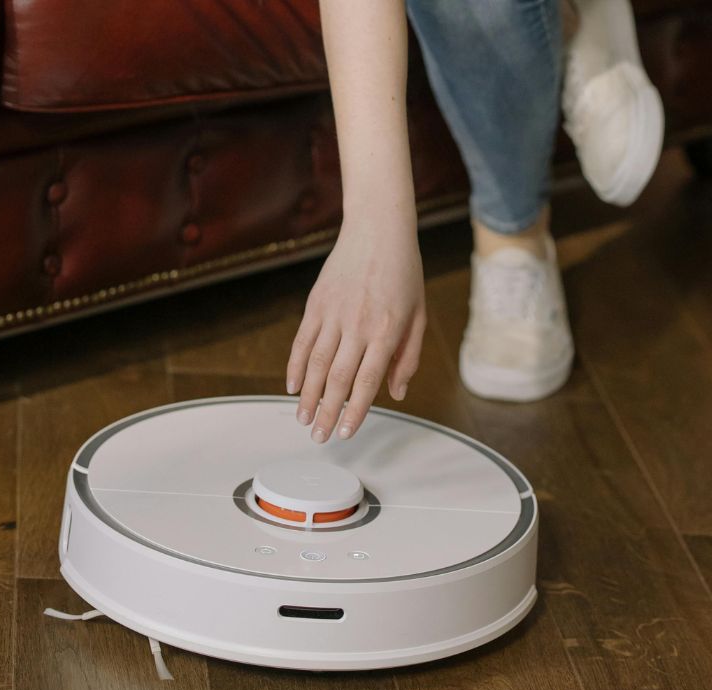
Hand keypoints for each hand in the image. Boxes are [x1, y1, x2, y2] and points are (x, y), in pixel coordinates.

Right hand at [287, 214, 425, 442]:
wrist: (378, 230)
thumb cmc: (404, 273)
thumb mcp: (418, 315)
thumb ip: (408, 358)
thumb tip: (397, 393)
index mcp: (386, 331)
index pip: (366, 382)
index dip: (354, 412)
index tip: (346, 433)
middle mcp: (357, 326)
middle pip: (337, 379)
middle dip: (326, 412)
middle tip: (319, 437)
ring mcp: (333, 314)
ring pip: (316, 364)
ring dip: (308, 396)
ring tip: (303, 419)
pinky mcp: (316, 304)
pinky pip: (302, 342)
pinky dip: (296, 366)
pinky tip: (293, 387)